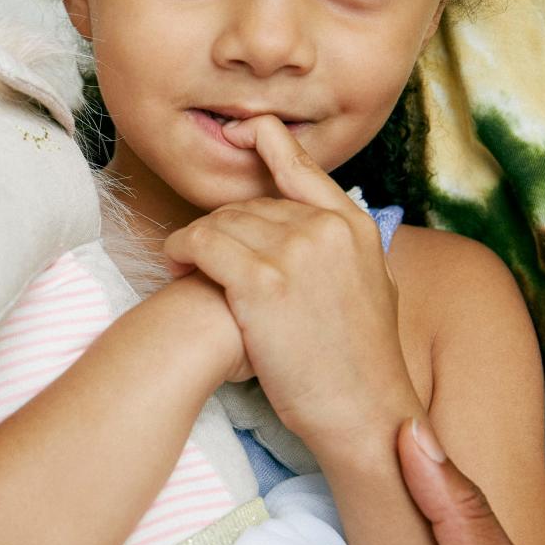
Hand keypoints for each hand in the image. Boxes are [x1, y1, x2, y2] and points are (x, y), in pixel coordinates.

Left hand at [163, 115, 418, 458]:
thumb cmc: (357, 363)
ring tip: (184, 260)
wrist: (364, 412)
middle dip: (221, 225)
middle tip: (203, 252)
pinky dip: (182, 250)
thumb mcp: (368, 288)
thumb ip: (341, 247)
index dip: (265, 141)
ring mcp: (295, 251)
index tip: (240, 131)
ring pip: (222, 222)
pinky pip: (204, 244)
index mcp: (353, 226)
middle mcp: (326, 229)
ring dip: (196, 240)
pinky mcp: (262, 281)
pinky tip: (176, 263)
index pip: (301, 166)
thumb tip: (315, 226)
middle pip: (250, 203)